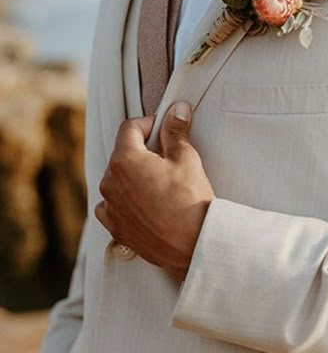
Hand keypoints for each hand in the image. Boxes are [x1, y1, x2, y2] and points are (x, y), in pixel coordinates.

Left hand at [95, 102, 214, 280]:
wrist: (194, 243)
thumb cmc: (190, 198)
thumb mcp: (186, 157)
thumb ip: (175, 130)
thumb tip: (177, 109)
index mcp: (124, 160)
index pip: (130, 128)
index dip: (149, 124)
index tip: (164, 130)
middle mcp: (109, 182)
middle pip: (123, 154)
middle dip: (143, 152)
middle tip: (168, 160)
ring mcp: (110, 207)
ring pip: (118, 180)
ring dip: (134, 177)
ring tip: (160, 186)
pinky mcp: (115, 227)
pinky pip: (114, 205)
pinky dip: (126, 201)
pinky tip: (147, 205)